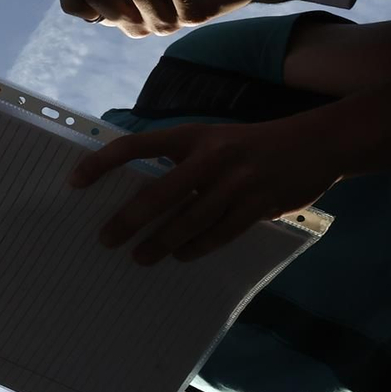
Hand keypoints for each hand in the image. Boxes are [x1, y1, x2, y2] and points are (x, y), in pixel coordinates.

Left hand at [69, 118, 340, 263]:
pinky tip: (180, 256)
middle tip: (106, 239)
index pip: (134, 146)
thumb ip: (179, 159)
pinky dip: (196, 247)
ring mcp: (235, 183)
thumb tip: (138, 187)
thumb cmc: (250, 144)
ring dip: (160, 243)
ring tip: (140, 257)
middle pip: (158, 194)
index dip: (101, 162)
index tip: (74, 181)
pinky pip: (219, 234)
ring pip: (188, 221)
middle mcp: (210, 157)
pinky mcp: (258, 206)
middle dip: (128, 220)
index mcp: (191, 135)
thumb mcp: (212, 138)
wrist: (316, 144)